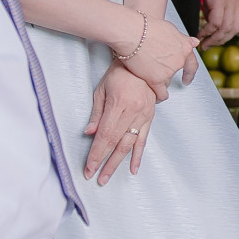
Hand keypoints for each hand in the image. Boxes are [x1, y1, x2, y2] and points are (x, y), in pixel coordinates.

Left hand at [82, 65, 159, 184]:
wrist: (141, 59)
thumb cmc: (119, 73)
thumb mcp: (101, 89)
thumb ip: (96, 113)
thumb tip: (89, 134)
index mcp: (119, 105)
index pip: (105, 136)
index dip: (97, 154)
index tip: (89, 168)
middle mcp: (133, 112)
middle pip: (117, 144)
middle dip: (105, 163)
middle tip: (97, 179)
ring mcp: (144, 116)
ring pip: (129, 145)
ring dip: (118, 163)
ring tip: (108, 177)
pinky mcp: (150, 117)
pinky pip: (143, 140)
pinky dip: (138, 155)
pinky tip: (133, 169)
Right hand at [109, 12, 196, 97]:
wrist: (132, 32)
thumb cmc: (146, 27)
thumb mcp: (170, 28)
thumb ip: (182, 39)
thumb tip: (193, 42)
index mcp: (184, 48)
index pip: (191, 63)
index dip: (189, 71)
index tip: (188, 76)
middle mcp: (179, 60)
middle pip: (175, 72)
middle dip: (167, 72)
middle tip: (158, 70)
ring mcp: (168, 71)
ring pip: (166, 81)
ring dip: (159, 78)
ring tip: (146, 71)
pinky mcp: (156, 80)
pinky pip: (161, 93)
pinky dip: (159, 96)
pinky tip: (156, 96)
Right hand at [191, 0, 238, 47]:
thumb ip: (216, 1)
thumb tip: (208, 15)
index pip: (236, 22)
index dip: (226, 34)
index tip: (215, 39)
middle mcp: (237, 0)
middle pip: (233, 29)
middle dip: (220, 40)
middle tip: (208, 45)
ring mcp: (229, 0)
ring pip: (224, 28)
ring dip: (213, 39)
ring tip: (203, 43)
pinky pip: (215, 22)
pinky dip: (208, 31)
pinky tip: (201, 33)